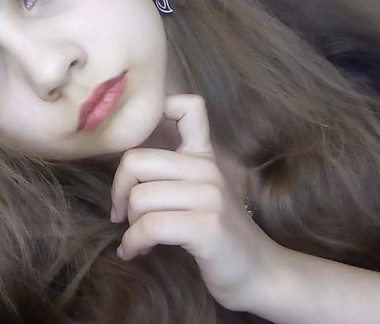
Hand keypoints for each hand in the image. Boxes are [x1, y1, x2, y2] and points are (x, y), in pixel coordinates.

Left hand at [110, 94, 281, 310]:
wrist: (259, 274)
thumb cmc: (218, 236)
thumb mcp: (200, 193)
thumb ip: (172, 173)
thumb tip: (123, 167)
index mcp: (204, 156)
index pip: (188, 106)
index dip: (156, 112)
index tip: (134, 156)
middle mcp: (207, 169)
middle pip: (136, 160)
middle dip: (119, 191)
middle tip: (122, 213)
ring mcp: (210, 196)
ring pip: (140, 197)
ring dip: (129, 226)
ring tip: (137, 240)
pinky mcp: (207, 226)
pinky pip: (150, 226)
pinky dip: (133, 243)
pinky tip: (135, 252)